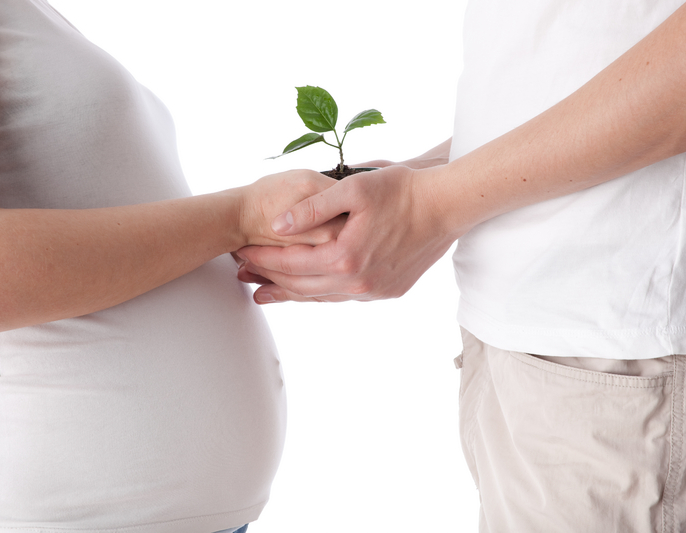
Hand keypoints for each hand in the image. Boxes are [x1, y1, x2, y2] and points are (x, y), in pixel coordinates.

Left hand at [235, 165, 459, 302]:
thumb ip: (312, 208)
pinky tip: (308, 289)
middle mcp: (357, 283)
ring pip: (320, 297)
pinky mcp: (386, 292)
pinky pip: (342, 297)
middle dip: (267, 279)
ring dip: (290, 292)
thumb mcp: (352, 189)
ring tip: (264, 291)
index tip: (240, 251)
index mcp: (344, 257)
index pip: (289, 263)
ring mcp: (372, 291)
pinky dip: (319, 293)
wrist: (445, 207)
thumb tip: (277, 224)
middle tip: (242, 274)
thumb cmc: (401, 192)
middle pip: (300, 286)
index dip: (262, 257)